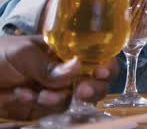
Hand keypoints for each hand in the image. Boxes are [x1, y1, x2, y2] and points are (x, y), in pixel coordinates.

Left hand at [0, 36, 118, 119]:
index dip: (106, 64)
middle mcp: (67, 71)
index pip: (97, 56)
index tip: (102, 72)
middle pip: (96, 82)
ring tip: (40, 95)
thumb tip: (78, 67)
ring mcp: (57, 91)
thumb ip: (49, 65)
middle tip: (81, 91)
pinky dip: (43, 107)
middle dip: (93, 88)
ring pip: (78, 100)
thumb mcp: (23, 53)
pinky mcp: (44, 109)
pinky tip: (23, 96)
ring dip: (62, 99)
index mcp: (67, 51)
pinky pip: (56, 112)